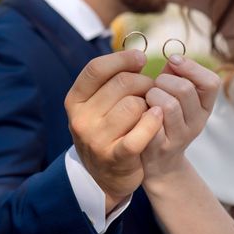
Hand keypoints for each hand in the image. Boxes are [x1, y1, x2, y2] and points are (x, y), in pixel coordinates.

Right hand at [65, 50, 163, 212]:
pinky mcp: (116, 157)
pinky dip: (153, 121)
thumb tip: (137, 55)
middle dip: (143, 82)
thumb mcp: (97, 106)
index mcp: (75, 101)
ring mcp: (96, 139)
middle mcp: (81, 119)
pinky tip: (157, 117)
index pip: (96, 68)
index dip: (122, 59)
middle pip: (121, 83)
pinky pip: (140, 132)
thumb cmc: (106, 131)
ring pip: (134, 105)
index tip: (141, 58)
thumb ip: (111, 81)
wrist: (102, 178)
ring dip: (149, 104)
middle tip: (150, 91)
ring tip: (150, 110)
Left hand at [142, 55, 220, 185]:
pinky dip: (142, 112)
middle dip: (163, 81)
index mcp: (204, 107)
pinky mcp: (160, 147)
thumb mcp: (174, 95)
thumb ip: (174, 75)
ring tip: (146, 99)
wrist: (157, 162)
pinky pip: (150, 122)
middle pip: (184, 89)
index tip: (173, 61)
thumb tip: (173, 59)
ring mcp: (179, 137)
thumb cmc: (162, 117)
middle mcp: (196, 123)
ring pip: (168, 105)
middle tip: (154, 86)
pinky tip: (139, 112)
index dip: (191, 67)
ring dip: (151, 95)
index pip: (211, 83)